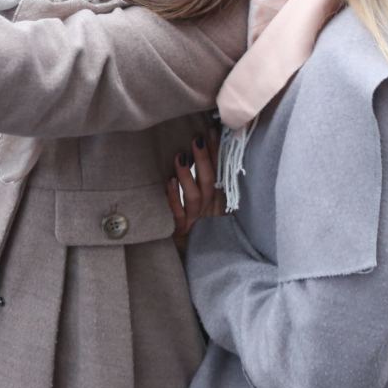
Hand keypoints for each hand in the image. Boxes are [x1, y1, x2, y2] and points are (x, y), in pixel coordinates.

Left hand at [167, 129, 223, 253]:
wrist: (188, 257)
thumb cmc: (195, 226)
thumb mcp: (203, 203)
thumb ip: (203, 179)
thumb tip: (197, 146)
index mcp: (217, 201)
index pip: (219, 172)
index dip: (216, 152)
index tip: (211, 131)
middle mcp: (210, 210)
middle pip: (210, 182)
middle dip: (205, 160)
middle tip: (197, 138)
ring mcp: (196, 222)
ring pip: (195, 197)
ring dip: (188, 176)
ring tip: (180, 157)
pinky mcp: (181, 232)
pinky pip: (178, 214)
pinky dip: (174, 198)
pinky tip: (168, 182)